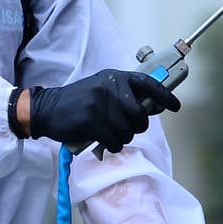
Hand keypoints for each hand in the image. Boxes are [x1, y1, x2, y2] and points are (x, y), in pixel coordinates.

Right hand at [28, 69, 180, 152]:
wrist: (47, 109)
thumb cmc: (79, 102)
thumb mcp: (102, 90)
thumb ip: (125, 96)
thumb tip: (153, 108)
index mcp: (115, 77)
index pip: (147, 84)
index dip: (164, 96)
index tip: (175, 106)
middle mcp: (110, 87)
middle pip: (140, 115)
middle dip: (137, 127)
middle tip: (125, 128)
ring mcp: (100, 103)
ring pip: (128, 131)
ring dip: (122, 138)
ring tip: (110, 133)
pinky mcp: (92, 120)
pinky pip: (115, 140)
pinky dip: (112, 145)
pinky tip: (103, 141)